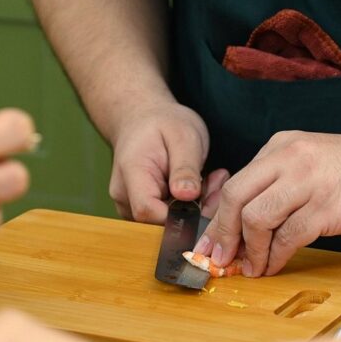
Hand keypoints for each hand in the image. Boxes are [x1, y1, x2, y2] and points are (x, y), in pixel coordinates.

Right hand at [109, 100, 228, 222]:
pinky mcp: (142, 209)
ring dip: (195, 208)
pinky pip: (168, 218)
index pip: (147, 211)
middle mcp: (125, 195)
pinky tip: (200, 186)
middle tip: (216, 183)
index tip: (204, 200)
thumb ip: (185, 167)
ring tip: (209, 180)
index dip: (178, 216)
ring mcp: (130, 205)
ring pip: (166, 223)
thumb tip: (188, 195)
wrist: (142, 119)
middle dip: (194, 211)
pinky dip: (189, 207)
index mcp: (131, 173)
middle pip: (159, 222)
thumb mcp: (183, 135)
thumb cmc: (162, 123)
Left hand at [194, 130, 340, 275]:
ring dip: (250, 251)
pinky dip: (275, 257)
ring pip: (256, 219)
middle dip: (222, 234)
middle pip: (235, 198)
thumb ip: (283, 183)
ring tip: (252, 268)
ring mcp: (308, 181)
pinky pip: (287, 237)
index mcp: (282, 147)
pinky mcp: (327, 207)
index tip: (214, 242)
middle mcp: (290, 158)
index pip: (236, 183)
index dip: (219, 218)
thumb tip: (249, 225)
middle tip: (220, 259)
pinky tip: (275, 266)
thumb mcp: (313, 164)